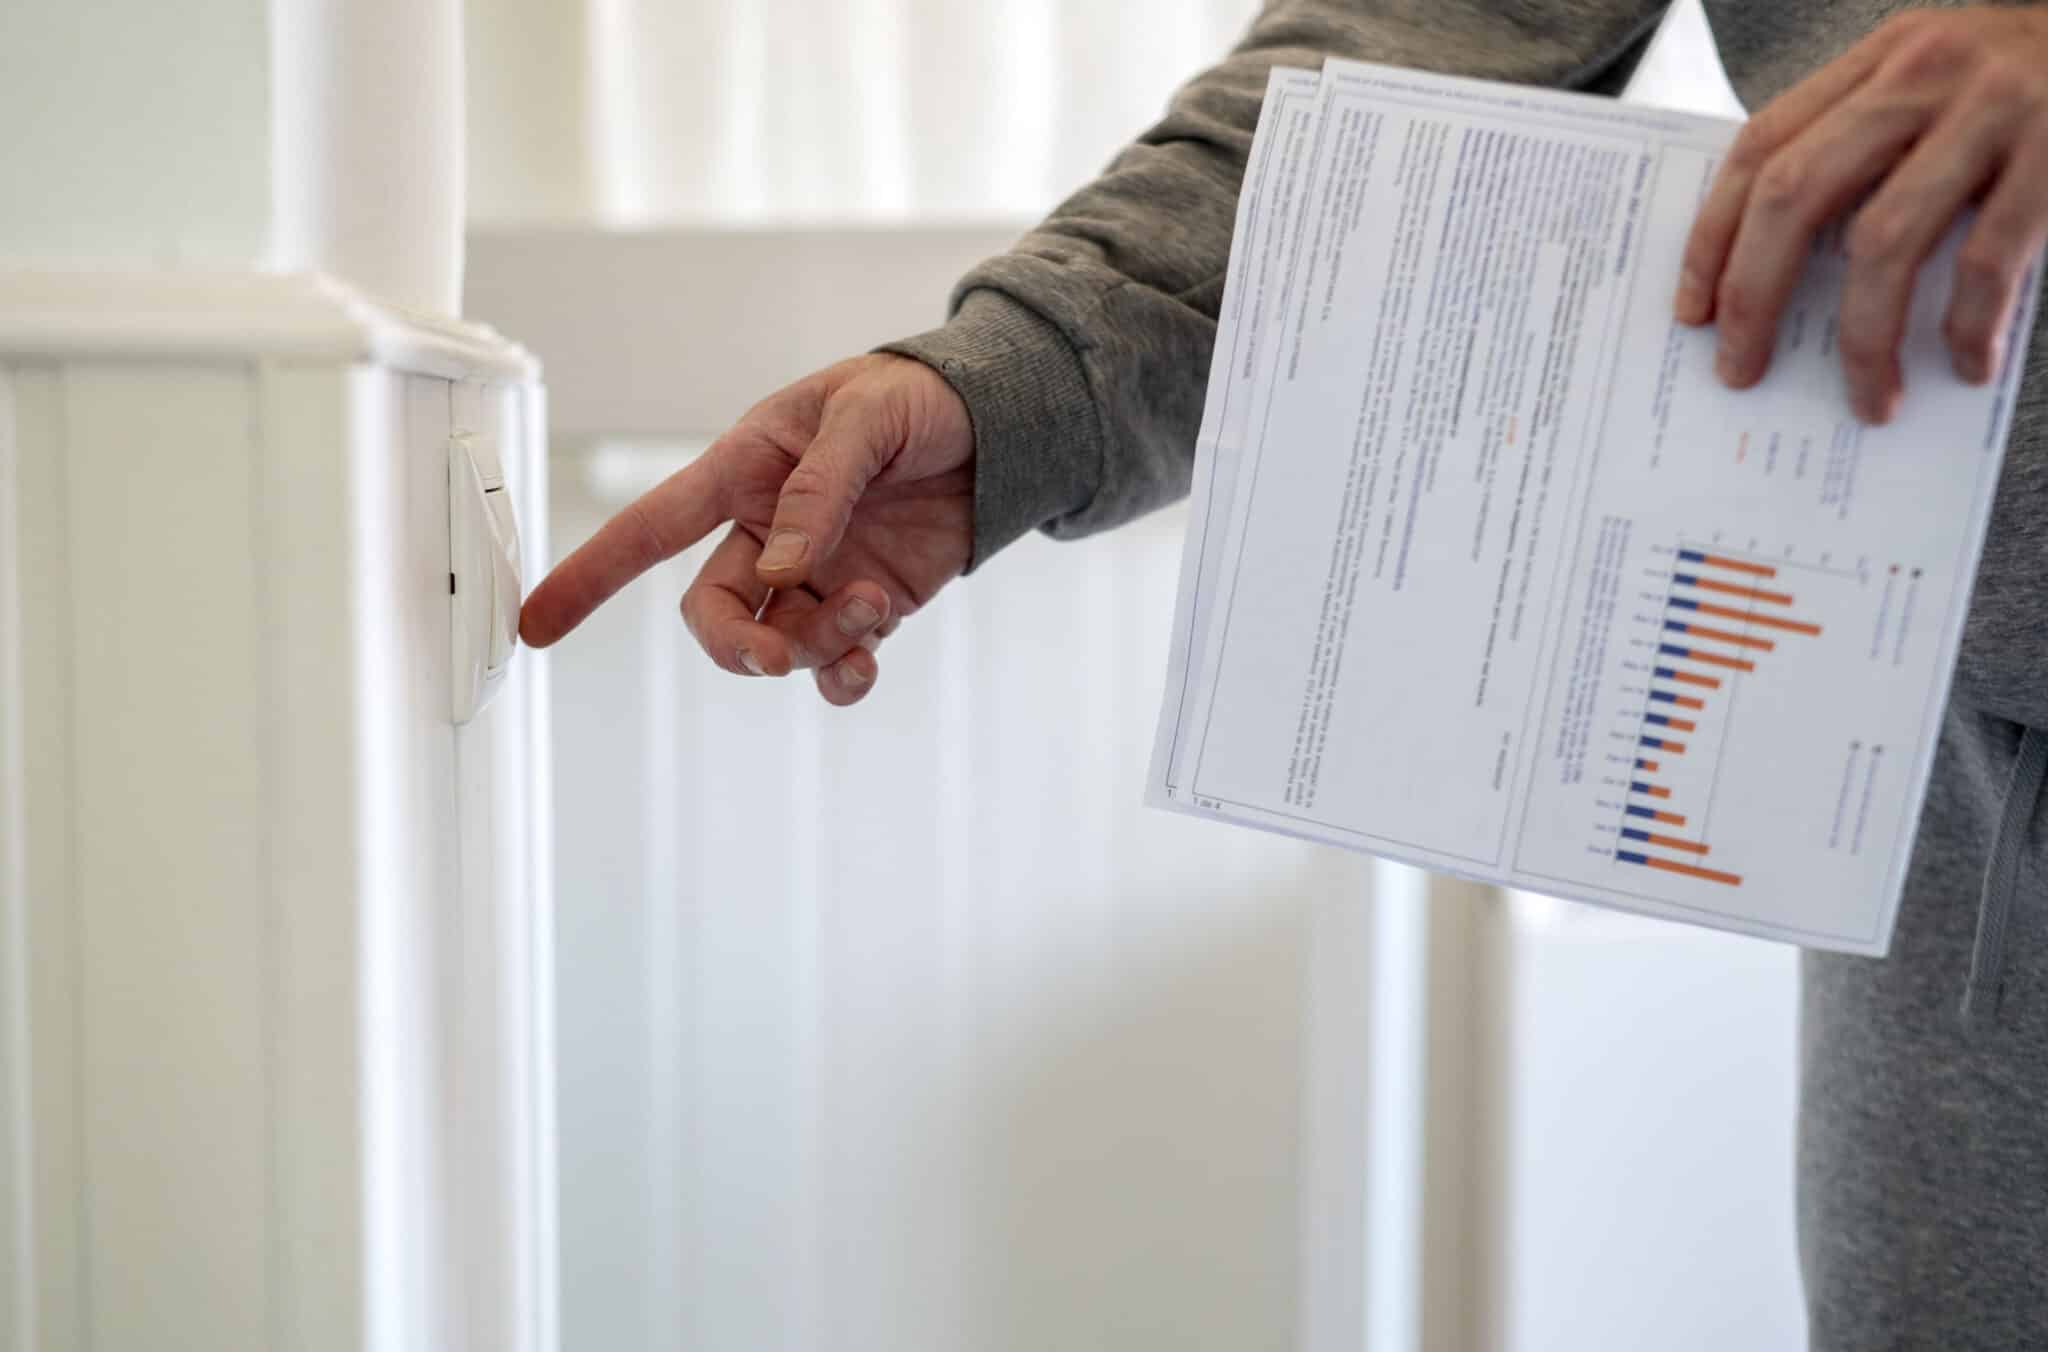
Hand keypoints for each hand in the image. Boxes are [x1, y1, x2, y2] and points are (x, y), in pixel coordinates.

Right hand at [519, 353, 973, 705]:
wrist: (996, 426)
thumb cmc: (916, 397)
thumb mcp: (866, 416)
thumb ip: (822, 488)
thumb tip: (783, 568)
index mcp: (745, 471)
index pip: (650, 527)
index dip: (590, 574)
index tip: (536, 624)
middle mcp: (767, 532)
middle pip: (713, 614)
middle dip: (740, 646)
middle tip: (782, 653)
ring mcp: (816, 575)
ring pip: (777, 644)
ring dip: (815, 648)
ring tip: (872, 609)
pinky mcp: (865, 604)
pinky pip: (832, 664)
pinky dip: (843, 677)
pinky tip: (868, 660)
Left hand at [1675, 6, 2047, 421]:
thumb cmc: (2039, 86)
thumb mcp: (1942, 86)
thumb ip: (1870, 147)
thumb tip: (1782, 271)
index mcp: (1881, 59)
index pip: (1760, 147)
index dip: (1712, 235)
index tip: (1692, 312)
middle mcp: (1925, 73)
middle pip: (1795, 194)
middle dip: (1753, 294)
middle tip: (1740, 371)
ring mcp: (1994, 109)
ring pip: (1883, 241)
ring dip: (1864, 340)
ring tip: (1870, 401)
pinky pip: (1986, 262)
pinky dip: (1966, 327)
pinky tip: (1963, 365)